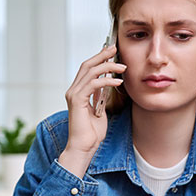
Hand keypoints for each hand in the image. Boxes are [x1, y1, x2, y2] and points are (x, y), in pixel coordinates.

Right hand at [58, 45, 125, 177]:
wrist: (83, 147)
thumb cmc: (92, 133)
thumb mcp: (99, 110)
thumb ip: (100, 96)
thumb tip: (107, 84)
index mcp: (78, 91)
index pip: (88, 69)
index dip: (99, 58)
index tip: (112, 52)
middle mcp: (73, 90)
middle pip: (87, 65)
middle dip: (102, 55)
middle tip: (115, 49)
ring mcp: (73, 94)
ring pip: (90, 71)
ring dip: (108, 66)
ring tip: (122, 67)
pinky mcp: (77, 100)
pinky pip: (93, 84)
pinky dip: (106, 80)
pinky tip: (118, 82)